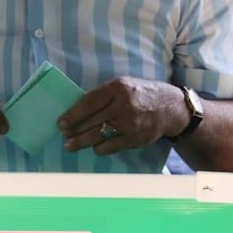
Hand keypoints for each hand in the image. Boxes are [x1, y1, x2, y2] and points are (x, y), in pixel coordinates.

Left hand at [57, 77, 182, 153]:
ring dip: (81, 142)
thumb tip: (77, 110)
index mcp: (118, 88)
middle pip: (91, 122)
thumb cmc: (141, 93)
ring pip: (98, 137)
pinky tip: (93, 146)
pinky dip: (99, 148)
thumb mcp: (123, 84)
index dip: (73, 115)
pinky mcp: (135, 139)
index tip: (61, 123)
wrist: (171, 108)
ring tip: (71, 145)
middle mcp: (124, 106)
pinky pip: (110, 147)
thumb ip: (103, 95)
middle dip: (74, 131)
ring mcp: (130, 124)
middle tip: (64, 136)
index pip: (89, 103)